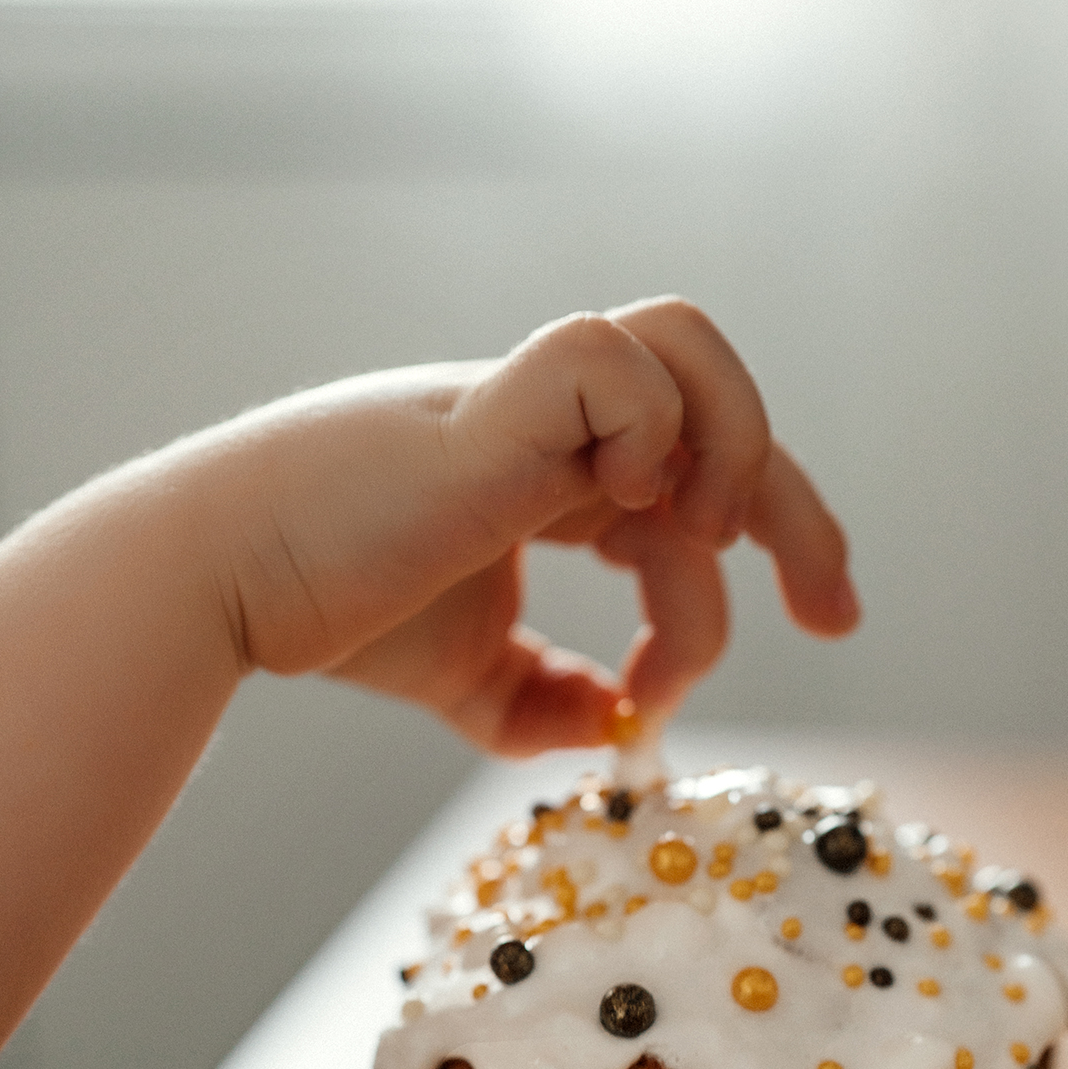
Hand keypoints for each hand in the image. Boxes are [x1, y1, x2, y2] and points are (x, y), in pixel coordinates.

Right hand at [212, 298, 858, 753]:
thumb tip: (618, 727)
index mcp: (563, 469)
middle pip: (729, 410)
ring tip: (699, 544)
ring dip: (733, 451)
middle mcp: (560, 422)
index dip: (781, 541)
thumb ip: (546, 700)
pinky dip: (641, 434)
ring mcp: (527, 400)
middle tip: (836, 616)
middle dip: (801, 513)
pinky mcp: (491, 401)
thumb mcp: (471, 678)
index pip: (706, 474)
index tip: (821, 626)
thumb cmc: (336, 613)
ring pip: (686, 341)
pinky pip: (611, 360)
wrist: (232, 586)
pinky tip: (598, 512)